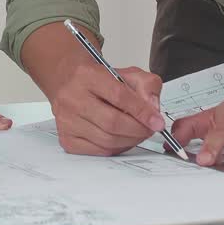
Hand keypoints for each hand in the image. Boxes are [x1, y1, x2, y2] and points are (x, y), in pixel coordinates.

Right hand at [48, 56, 163, 156]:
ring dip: (130, 141)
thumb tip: (153, 109)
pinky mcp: (66, 138)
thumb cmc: (99, 79)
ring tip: (138, 133)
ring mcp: (67, 120)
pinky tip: (122, 139)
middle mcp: (72, 97)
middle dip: (138, 130)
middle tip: (150, 130)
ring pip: (106, 140)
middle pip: (112, 122)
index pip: (119, 96)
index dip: (142, 112)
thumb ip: (147, 85)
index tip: (157, 121)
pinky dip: (116, 148)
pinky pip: (98, 151)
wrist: (69, 82)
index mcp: (87, 75)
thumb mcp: (126, 73)